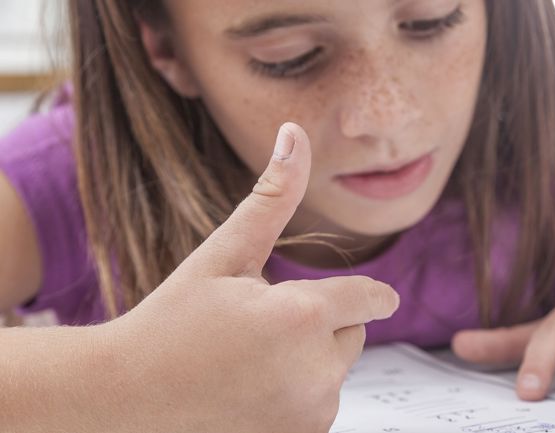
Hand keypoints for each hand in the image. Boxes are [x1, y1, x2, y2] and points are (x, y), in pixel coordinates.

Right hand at [105, 123, 398, 432]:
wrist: (123, 401)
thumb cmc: (169, 322)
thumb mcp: (222, 256)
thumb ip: (272, 197)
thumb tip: (295, 133)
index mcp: (301, 317)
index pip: (372, 299)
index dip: (371, 294)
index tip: (378, 296)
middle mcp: (316, 371)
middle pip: (352, 333)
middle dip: (322, 323)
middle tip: (261, 328)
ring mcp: (309, 414)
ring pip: (337, 369)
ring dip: (311, 359)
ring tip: (250, 361)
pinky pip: (321, 403)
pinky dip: (300, 394)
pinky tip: (252, 392)